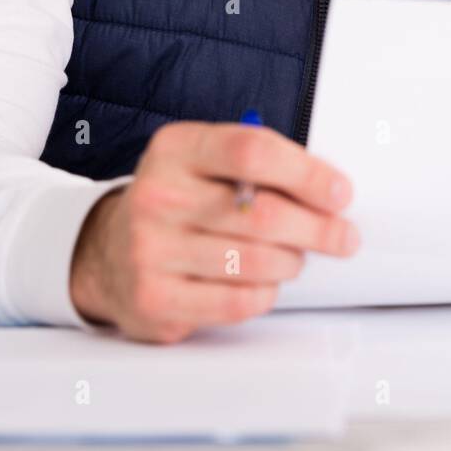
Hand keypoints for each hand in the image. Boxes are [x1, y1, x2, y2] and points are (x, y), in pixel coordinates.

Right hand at [69, 119, 358, 342]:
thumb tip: (327, 189)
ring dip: (291, 261)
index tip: (340, 192)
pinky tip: (265, 282)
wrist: (108, 253)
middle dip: (318, 227)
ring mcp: (150, 249)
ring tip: (295, 257)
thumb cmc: (177, 202)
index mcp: (176, 149)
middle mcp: (158, 195)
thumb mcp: (205, 162)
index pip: (253, 151)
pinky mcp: (155, 299)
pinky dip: (266, 293)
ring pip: (255, 261)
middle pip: (261, 212)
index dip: (307, 173)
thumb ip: (257, 164)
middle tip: (342, 236)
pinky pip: (237, 301)